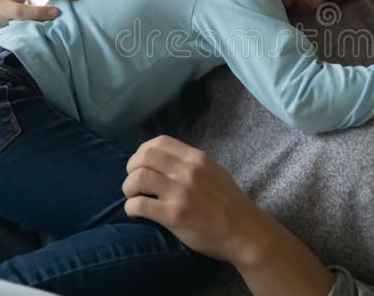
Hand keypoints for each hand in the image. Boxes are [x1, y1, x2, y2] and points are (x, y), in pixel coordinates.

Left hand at [122, 135, 265, 264]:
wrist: (245, 231)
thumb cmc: (229, 203)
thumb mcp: (213, 172)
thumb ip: (190, 165)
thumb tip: (162, 162)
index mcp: (197, 158)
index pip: (159, 142)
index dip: (142, 151)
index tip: (141, 164)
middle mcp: (187, 171)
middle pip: (144, 156)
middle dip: (131, 168)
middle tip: (133, 183)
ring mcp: (180, 192)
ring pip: (138, 178)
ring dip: (128, 188)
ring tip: (134, 197)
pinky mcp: (174, 215)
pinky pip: (139, 204)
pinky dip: (131, 207)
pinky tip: (136, 212)